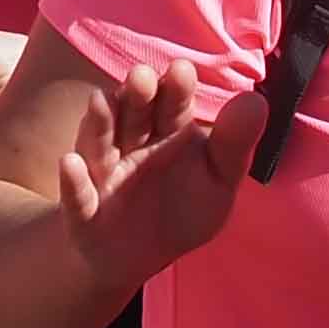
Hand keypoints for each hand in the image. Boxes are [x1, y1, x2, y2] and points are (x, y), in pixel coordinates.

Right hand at [51, 57, 261, 284]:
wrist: (135, 257)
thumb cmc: (180, 209)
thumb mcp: (218, 181)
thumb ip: (234, 145)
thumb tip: (257, 101)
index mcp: (167, 132)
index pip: (173, 105)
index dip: (176, 89)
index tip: (182, 70)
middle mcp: (132, 145)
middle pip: (134, 114)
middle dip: (136, 95)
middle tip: (142, 75)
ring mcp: (105, 176)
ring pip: (100, 144)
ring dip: (100, 123)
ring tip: (101, 100)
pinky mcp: (84, 212)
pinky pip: (77, 196)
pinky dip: (74, 181)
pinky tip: (70, 163)